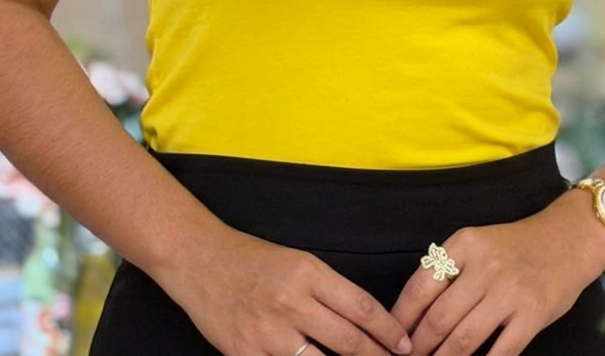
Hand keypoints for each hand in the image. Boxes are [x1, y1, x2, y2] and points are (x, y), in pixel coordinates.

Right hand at [168, 223, 414, 355]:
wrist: (199, 259)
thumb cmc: (251, 258)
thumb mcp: (296, 261)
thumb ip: (327, 290)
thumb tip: (363, 322)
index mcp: (307, 272)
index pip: (361, 307)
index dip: (389, 331)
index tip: (406, 345)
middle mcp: (290, 302)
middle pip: (348, 341)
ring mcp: (266, 333)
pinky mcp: (244, 354)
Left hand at [389, 202, 604, 355]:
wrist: (568, 239)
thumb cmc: (515, 246)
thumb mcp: (477, 243)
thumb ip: (449, 270)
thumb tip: (414, 312)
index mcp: (465, 244)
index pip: (421, 285)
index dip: (402, 317)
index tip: (391, 337)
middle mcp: (485, 267)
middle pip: (439, 318)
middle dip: (419, 347)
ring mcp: (510, 293)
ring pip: (464, 339)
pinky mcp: (533, 316)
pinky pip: (500, 352)